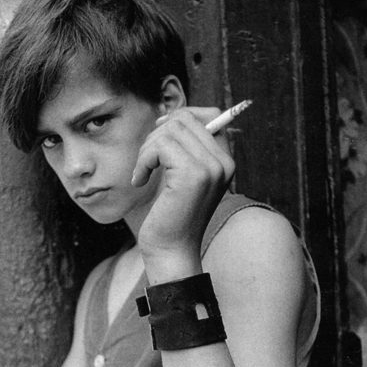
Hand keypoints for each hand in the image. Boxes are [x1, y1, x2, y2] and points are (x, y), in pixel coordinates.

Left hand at [132, 108, 234, 276]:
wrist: (171, 251)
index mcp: (225, 161)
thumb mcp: (181, 178)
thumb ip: (183, 149)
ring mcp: (211, 167)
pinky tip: (140, 180)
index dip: (180, 120)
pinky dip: (144, 160)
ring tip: (143, 174)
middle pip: (185, 119)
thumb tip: (166, 118)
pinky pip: (161, 145)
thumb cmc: (171, 217)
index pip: (210, 115)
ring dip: (147, 149)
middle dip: (157, 136)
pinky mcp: (193, 175)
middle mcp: (224, 162)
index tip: (158, 140)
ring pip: (171, 130)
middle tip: (146, 164)